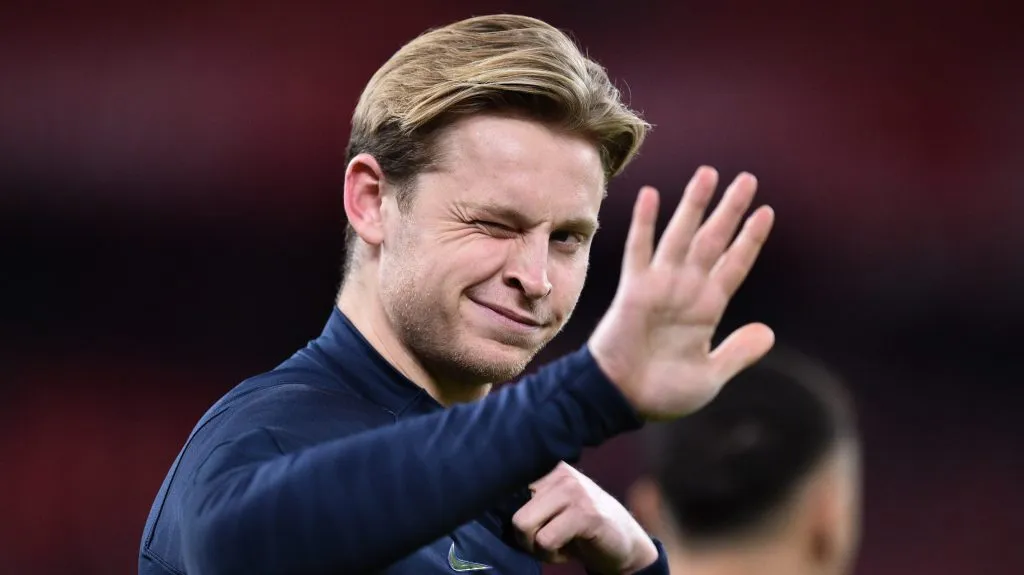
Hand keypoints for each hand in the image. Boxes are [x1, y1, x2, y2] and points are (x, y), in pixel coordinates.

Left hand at [513, 462, 658, 574]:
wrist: (623, 543)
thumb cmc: (578, 527)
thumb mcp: (551, 506)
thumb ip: (527, 500)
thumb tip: (486, 504)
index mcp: (548, 467)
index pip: (507, 481)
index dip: (504, 508)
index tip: (519, 522)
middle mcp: (560, 472)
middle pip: (512, 510)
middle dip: (523, 536)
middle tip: (545, 541)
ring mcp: (574, 491)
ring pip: (524, 524)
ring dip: (537, 547)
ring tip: (557, 543)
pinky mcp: (586, 514)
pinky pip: (546, 540)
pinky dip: (552, 554)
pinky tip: (568, 550)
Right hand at [588, 166, 774, 420]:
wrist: (622, 399)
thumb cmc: (663, 393)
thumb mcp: (711, 376)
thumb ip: (738, 353)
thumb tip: (769, 332)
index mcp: (708, 309)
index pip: (735, 265)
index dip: (750, 240)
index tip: (767, 212)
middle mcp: (687, 290)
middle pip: (713, 240)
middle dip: (730, 209)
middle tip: (748, 179)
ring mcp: (661, 286)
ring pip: (682, 236)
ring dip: (695, 205)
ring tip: (709, 174)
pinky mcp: (634, 289)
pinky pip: (640, 249)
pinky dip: (644, 223)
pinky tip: (651, 195)